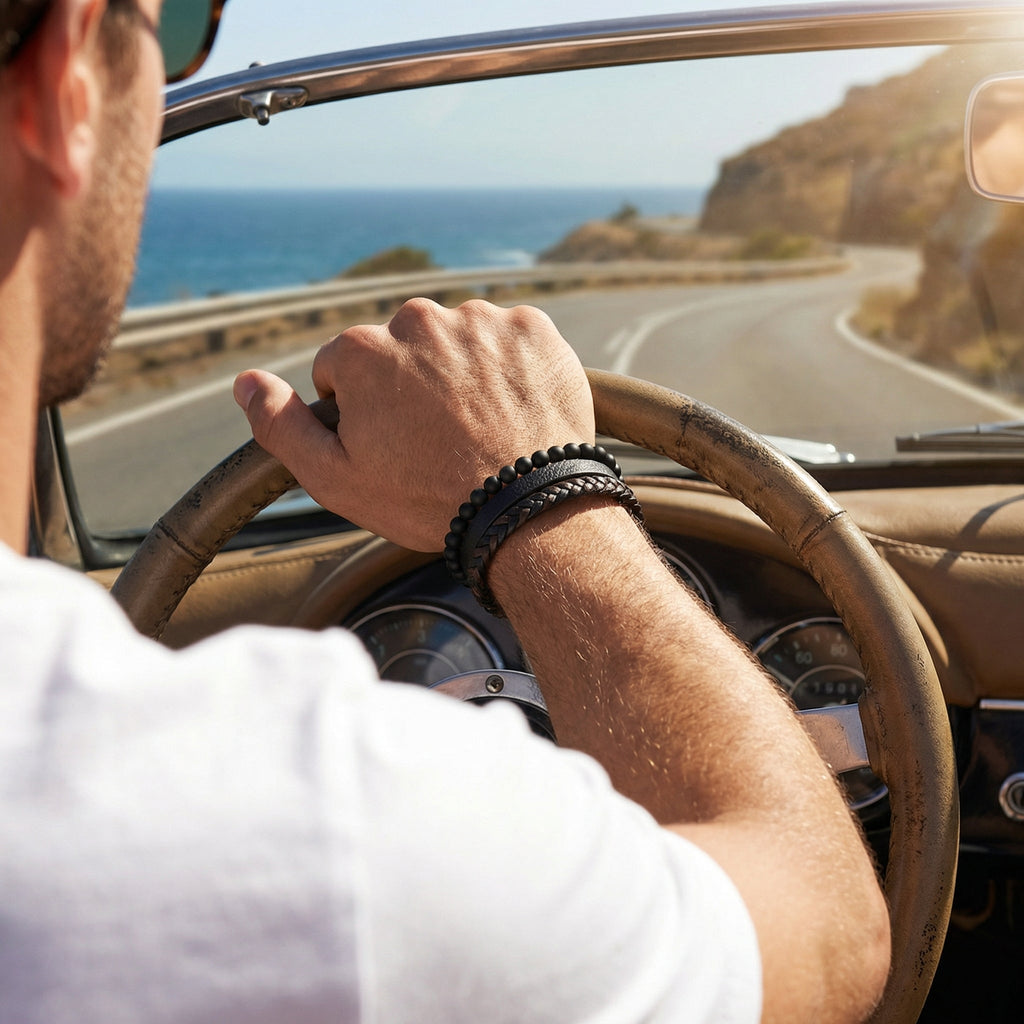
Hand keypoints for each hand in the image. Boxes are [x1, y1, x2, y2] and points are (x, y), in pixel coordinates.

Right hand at [234, 298, 594, 550]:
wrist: (528, 511)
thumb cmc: (428, 500)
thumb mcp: (335, 479)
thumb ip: (280, 425)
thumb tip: (245, 382)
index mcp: (362, 349)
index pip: (344, 369)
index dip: (362, 412)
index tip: (392, 444)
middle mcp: (419, 319)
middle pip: (402, 349)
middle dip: (412, 385)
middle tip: (438, 440)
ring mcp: (482, 320)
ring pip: (456, 342)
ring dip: (462, 374)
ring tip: (480, 429)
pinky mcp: (533, 329)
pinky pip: (509, 341)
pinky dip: (510, 369)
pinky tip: (513, 411)